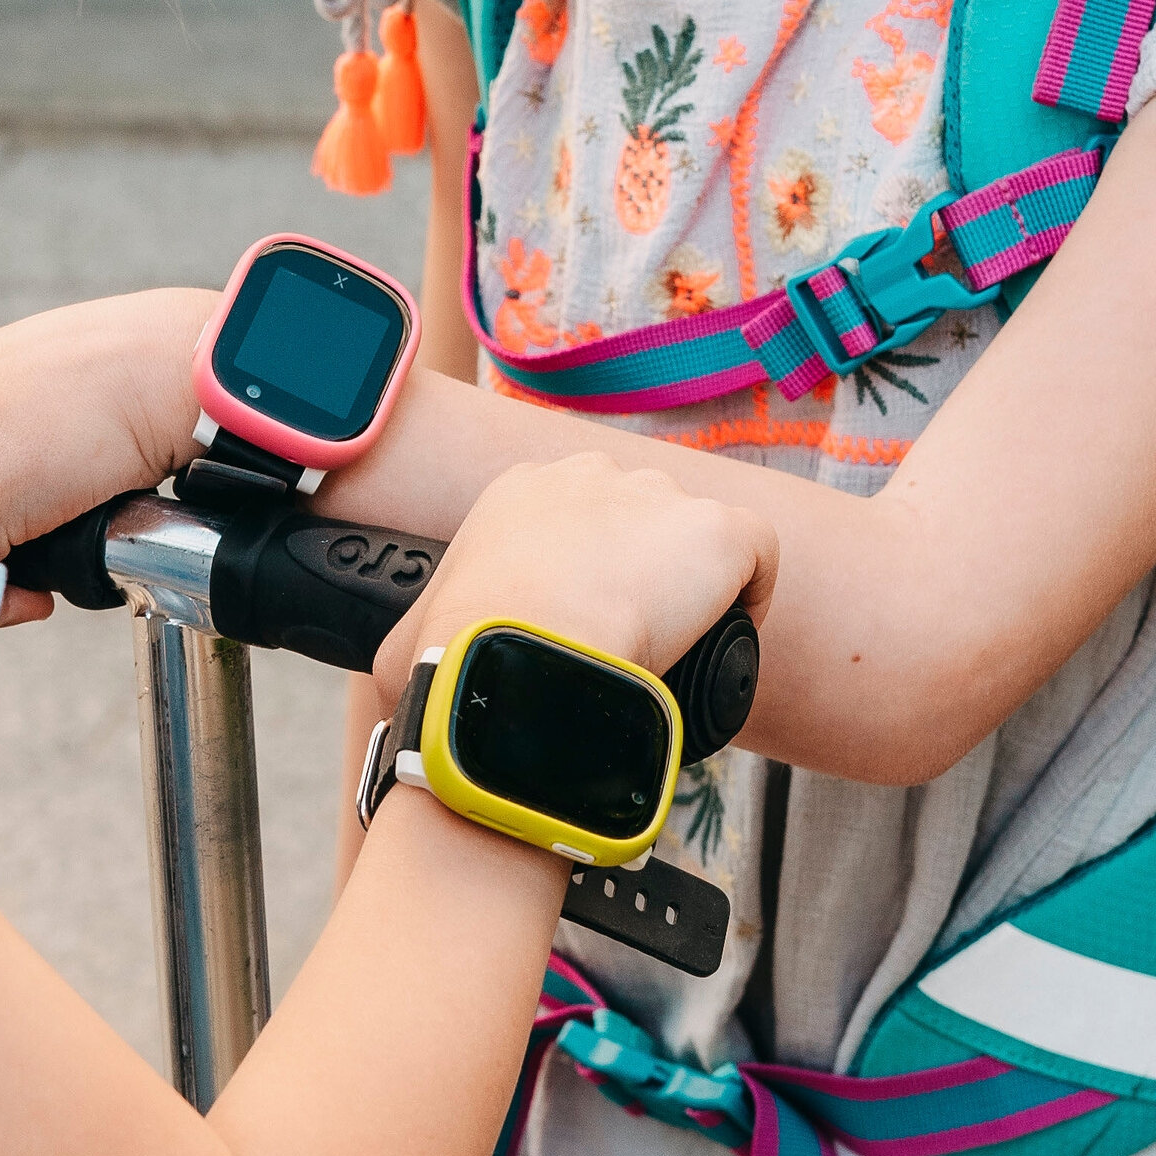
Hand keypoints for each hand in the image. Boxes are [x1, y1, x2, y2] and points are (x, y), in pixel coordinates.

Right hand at [370, 453, 777, 714]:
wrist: (521, 658)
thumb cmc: (458, 656)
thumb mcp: (410, 640)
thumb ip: (409, 646)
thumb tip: (400, 680)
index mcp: (520, 491)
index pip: (573, 517)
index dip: (584, 571)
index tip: (583, 622)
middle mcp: (591, 475)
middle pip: (635, 518)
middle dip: (637, 571)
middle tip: (628, 640)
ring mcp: (659, 497)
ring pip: (692, 539)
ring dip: (690, 586)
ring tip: (677, 649)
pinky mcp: (719, 530)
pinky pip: (756, 556)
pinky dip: (752, 596)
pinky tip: (731, 640)